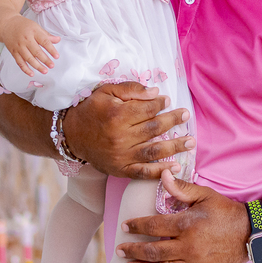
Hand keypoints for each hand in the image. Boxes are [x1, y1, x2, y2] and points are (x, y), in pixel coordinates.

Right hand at [2, 15, 58, 75]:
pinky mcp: (13, 52)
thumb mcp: (36, 27)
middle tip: (52, 66)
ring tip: (45, 71)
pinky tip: (31, 73)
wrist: (7, 25)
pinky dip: (25, 69)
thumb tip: (58, 40)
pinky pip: (19, 62)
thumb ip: (47, 35)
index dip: (51, 50)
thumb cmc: (23, 25)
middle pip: (36, 51)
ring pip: (28, 58)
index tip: (57, 56)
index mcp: (33, 31)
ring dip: (37, 66)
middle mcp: (26, 40)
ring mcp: (19, 46)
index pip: (44, 41)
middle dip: (45, 60)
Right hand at [63, 82, 194, 178]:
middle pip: (154, 129)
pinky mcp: (120, 169)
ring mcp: (121, 156)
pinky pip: (143, 172)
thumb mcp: (106, 92)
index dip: (160, 104)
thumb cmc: (90, 110)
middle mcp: (120, 137)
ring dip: (175, 146)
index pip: (147, 109)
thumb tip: (155, 92)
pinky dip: (160, 171)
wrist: (71, 135)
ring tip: (190, 142)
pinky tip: (175, 166)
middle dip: (173, 121)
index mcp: (117, 116)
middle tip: (186, 115)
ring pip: (154, 151)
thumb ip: (131, 90)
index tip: (167, 101)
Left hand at [115, 170, 249, 262]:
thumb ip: (181, 188)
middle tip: (120, 250)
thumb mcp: (205, 196)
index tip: (125, 227)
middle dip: (133, 250)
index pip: (153, 226)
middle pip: (153, 250)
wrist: (251, 234)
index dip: (137, 226)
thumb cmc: (226, 212)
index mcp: (187, 224)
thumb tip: (163, 174)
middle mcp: (188, 246)